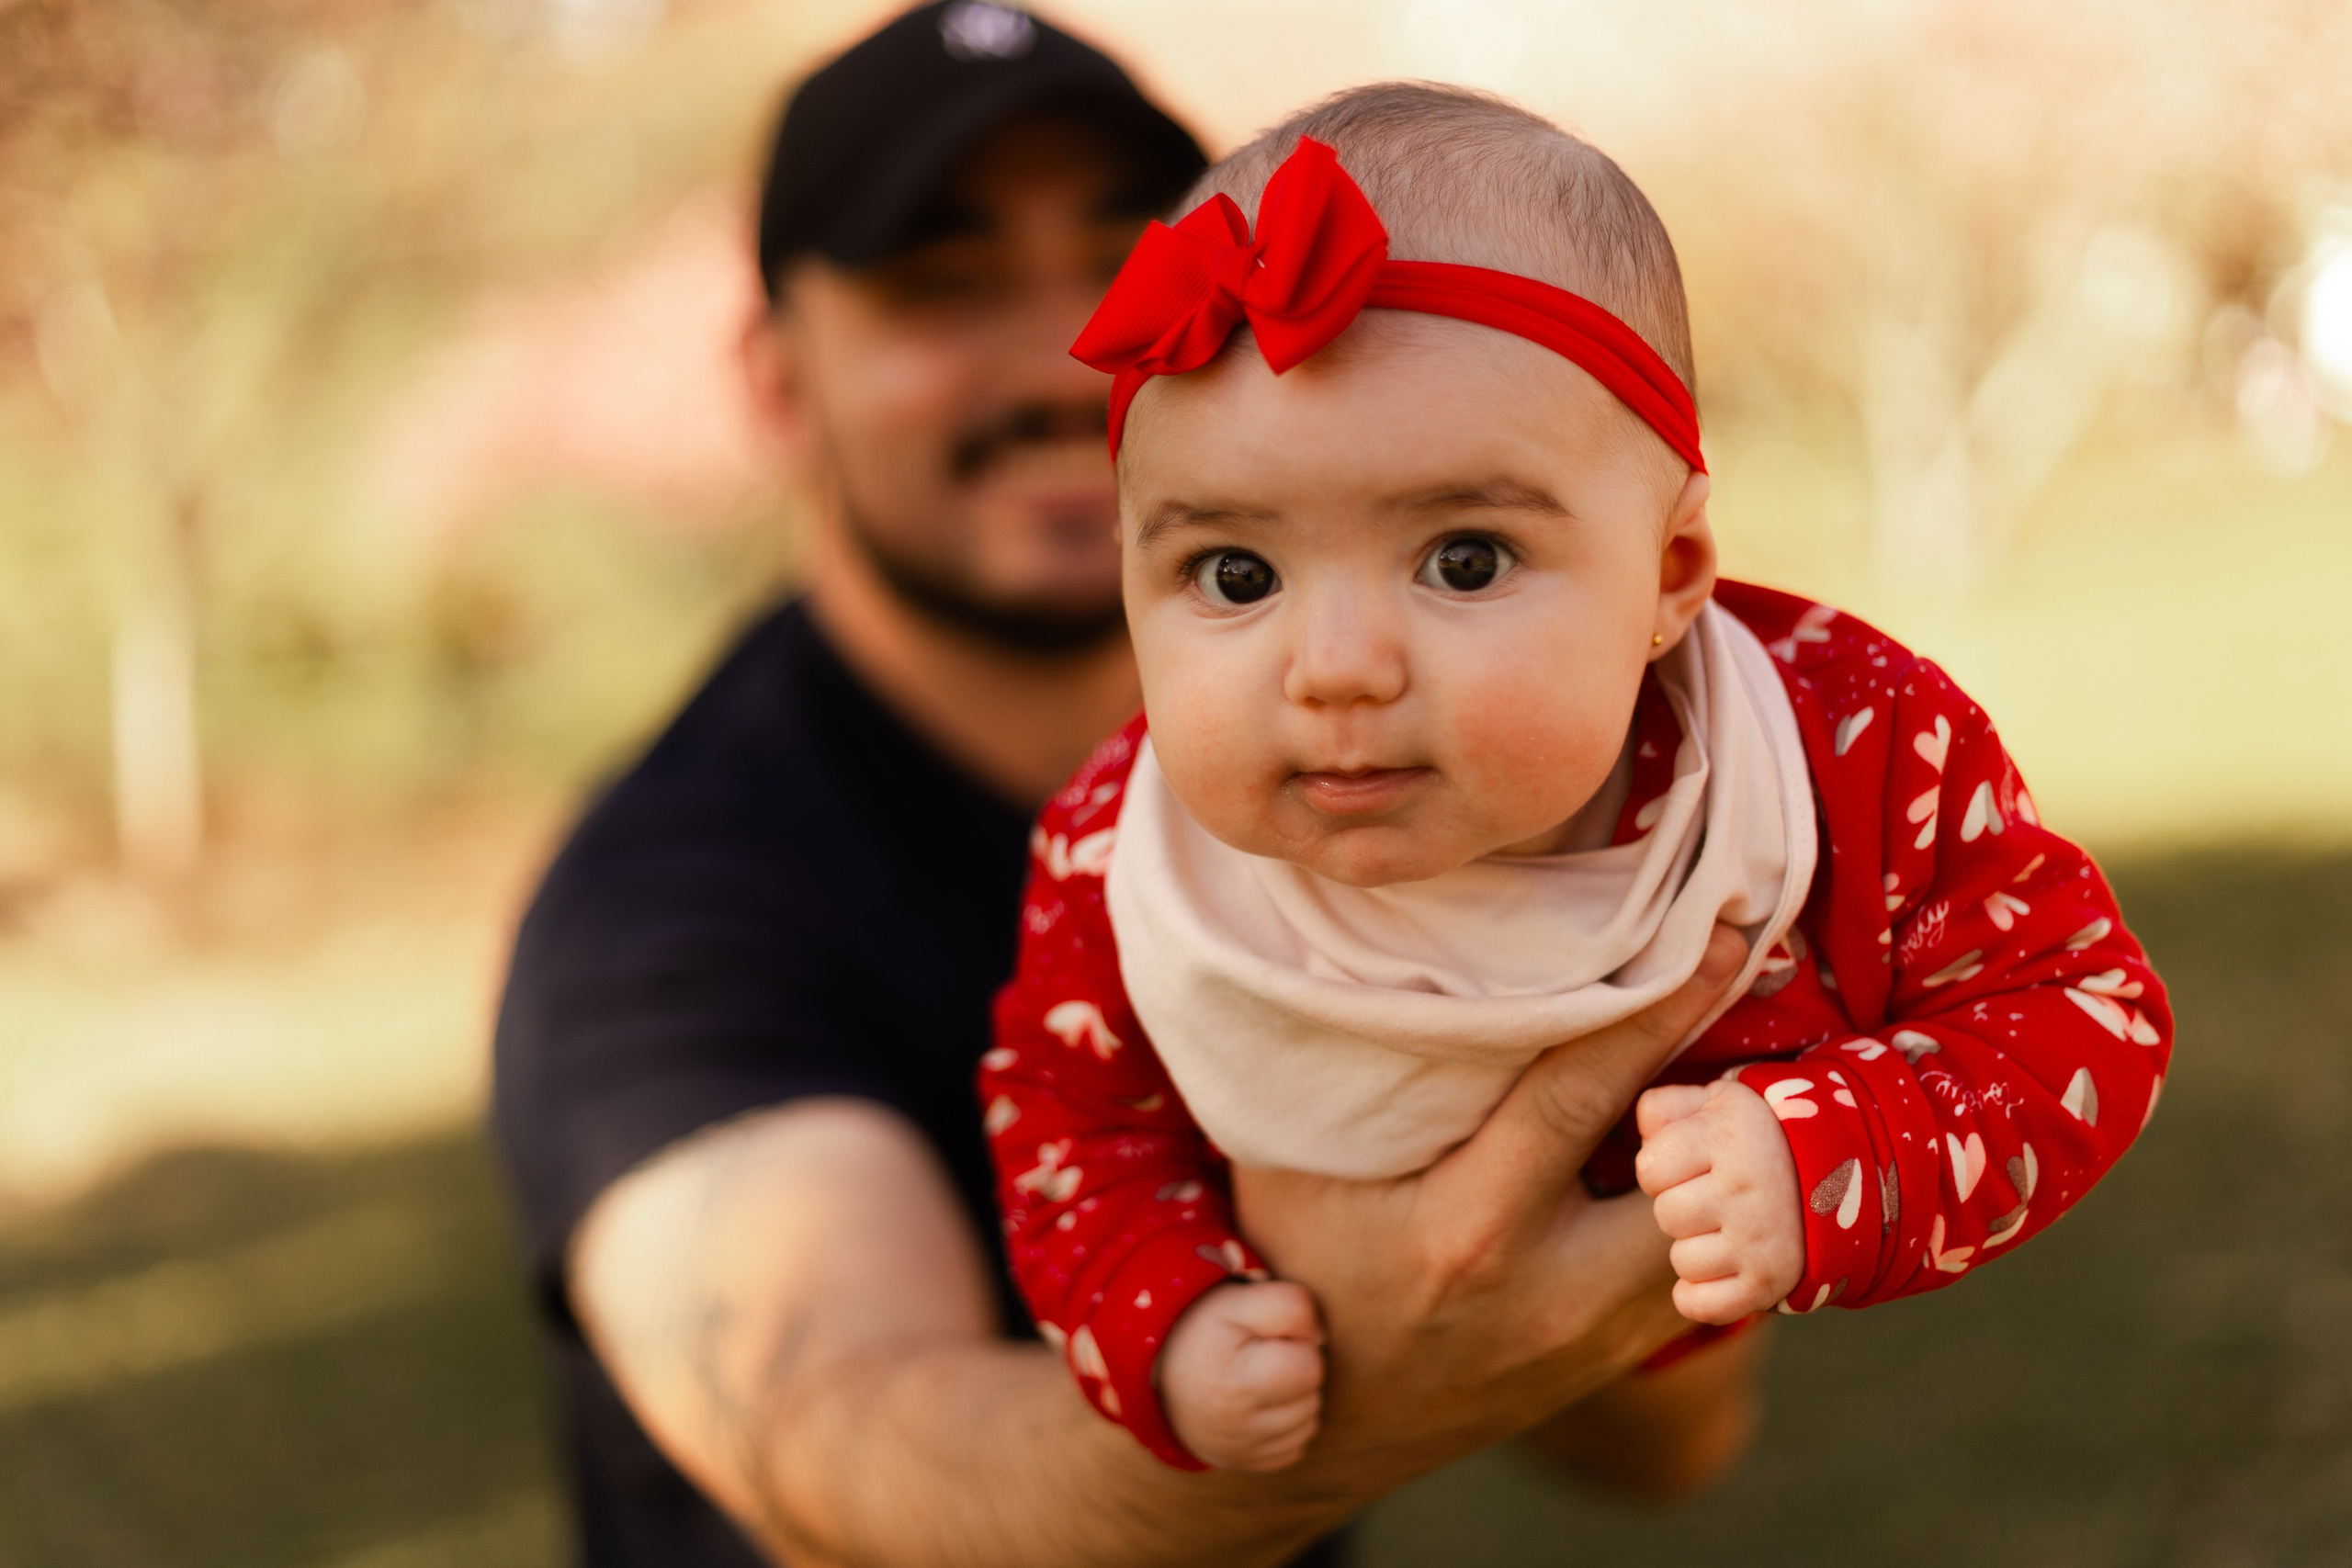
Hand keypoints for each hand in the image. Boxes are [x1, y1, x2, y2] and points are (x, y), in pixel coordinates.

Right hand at [1159, 1281, 1325, 1471]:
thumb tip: (1323, 1338)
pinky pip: (1296, 1446)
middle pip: (1313, 1397)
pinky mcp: (1250, 1464)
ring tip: (1260, 1379)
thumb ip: (1290, 1305)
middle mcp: (1241, 1428)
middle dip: (1298, 1371)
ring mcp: (1245, 1452)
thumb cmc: (1206, 1331)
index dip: (1299, 1342)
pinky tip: (1260, 1405)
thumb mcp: (1239, 1301)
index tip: (1270, 1337)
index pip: (1311, 1367)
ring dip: (1296, 1399)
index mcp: (1239, 1384)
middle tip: (1262, 1356)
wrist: (1161, 1376)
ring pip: (1309, 1423)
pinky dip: (1286, 1426)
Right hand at [1231, 924, 1750, 1497]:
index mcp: (1470, 1229)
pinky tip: (1695, 1151)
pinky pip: (1703, 1270)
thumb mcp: (1295, 1166)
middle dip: (1731, 1089)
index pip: (1584, 1096)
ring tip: (1726, 1071)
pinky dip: (1709, 1207)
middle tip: (1750, 1005)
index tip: (1716, 938)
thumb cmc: (1300, 1267)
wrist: (1324, 1421)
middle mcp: (1554, 1291)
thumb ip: (1344, 1071)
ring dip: (1726, 1154)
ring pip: (1719, 1232)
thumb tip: (1362, 951)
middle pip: (1693, 1174)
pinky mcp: (1621, 1359)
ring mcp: (1599, 1338)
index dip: (1656, 1009)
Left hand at [1634, 1078, 1804, 1322]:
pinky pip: (1702, 1306)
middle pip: (1666, 1215)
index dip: (1663, 1166)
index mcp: (1729, 1137)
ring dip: (1696, 1247)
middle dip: (1681, 1205)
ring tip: (1729, 1226)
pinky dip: (1701, 1295)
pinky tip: (1720, 1267)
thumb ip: (1666, 1107)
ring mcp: (1762, 1241)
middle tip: (1715, 1195)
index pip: (1649, 1169)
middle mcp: (1748, 1189)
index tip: (1691, 1161)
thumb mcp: (1718, 1102)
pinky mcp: (1771, 1283)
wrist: (1839, 1178)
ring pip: (1683, 1261)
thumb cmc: (1759, 1137)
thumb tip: (1642, 1133)